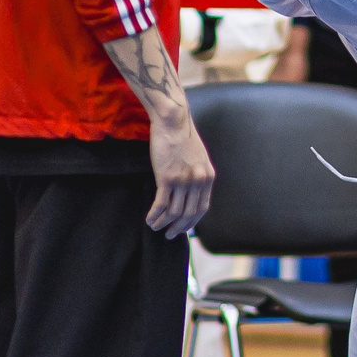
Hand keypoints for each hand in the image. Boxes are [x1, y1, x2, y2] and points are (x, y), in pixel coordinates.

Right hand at [144, 110, 214, 237]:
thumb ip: (197, 174)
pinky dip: (154, 215)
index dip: (192, 222)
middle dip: (178, 228)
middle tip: (169, 235)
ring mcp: (183, 181)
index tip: (183, 229)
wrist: (173, 121)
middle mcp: (198, 181)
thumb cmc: (182, 137)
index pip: (202, 209)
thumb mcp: (198, 158)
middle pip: (188, 214)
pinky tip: (149, 219)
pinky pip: (161, 204)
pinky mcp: (167, 178)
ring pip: (173, 212)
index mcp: (208, 177)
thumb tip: (191, 192)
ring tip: (155, 227)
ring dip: (163, 223)